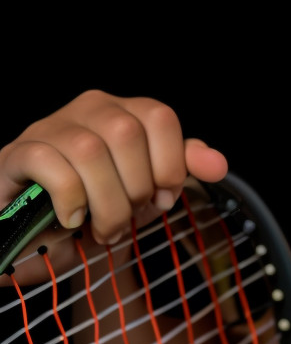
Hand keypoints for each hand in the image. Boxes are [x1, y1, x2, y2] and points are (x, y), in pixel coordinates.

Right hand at [0, 89, 227, 246]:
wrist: (43, 234)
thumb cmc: (101, 203)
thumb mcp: (148, 188)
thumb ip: (181, 170)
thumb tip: (218, 165)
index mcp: (126, 111)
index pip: (160, 117)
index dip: (169, 163)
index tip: (164, 198)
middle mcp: (89, 109)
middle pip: (126, 133)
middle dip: (137, 187)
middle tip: (131, 218)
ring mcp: (49, 127)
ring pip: (89, 150)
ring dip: (104, 201)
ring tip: (105, 229)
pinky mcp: (16, 153)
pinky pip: (47, 163)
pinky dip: (69, 197)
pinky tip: (73, 220)